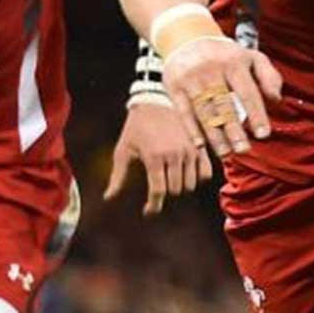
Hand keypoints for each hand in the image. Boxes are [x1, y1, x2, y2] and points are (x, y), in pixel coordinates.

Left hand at [104, 100, 213, 214]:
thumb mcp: (123, 150)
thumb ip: (117, 176)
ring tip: (169, 178)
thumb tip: (108, 198)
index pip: (158, 192)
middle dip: (165, 193)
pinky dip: (197, 178)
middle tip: (157, 187)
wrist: (156, 101)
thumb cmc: (136, 127)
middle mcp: (175, 155)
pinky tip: (185, 174)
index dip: (153, 206)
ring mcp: (190, 151)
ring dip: (180, 186)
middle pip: (175, 191)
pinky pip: (205, 173)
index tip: (148, 211)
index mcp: (154, 157)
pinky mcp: (201, 146)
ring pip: (190, 185)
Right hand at [162, 37, 282, 158]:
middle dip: (234, 130)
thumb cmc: (225, 54)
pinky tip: (201, 145)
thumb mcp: (251, 57)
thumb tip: (277, 101)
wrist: (187, 38)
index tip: (263, 134)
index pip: (248, 93)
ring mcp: (191, 79)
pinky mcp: (174, 87)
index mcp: (233, 62)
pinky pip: (183, 112)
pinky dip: (192, 130)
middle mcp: (211, 70)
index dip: (256, 115)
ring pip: (204, 112)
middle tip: (244, 150)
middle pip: (224, 106)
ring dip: (215, 136)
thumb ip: (269, 76)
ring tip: (225, 153)